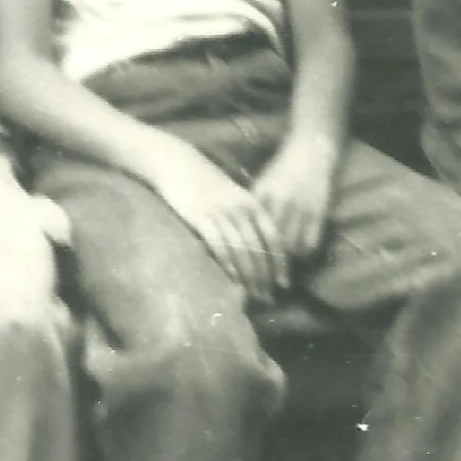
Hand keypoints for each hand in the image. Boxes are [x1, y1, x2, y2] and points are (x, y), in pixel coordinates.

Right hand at [147, 140, 287, 304]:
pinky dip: (229, 266)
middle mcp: (241, 210)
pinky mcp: (201, 219)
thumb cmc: (204, 181)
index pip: (273, 237)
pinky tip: (233, 280)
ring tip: (253, 294)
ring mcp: (221, 214)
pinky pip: (220, 247)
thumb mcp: (232, 195)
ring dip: (249, 276)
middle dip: (265, 276)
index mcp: (252, 203)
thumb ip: (245, 216)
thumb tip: (256, 245)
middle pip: (259, 249)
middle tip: (268, 297)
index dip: (280, 262)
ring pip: (242, 251)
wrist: (176, 163)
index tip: (283, 283)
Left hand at [251, 130, 341, 265]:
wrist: (311, 152)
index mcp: (262, 195)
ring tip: (283, 264)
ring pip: (290, 247)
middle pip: (270, 242)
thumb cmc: (282, 169)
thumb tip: (240, 232)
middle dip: (267, 259)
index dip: (249, 250)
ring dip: (286, 259)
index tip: (248, 263)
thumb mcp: (262, 184)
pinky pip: (310, 243)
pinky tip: (300, 253)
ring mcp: (301, 209)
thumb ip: (252, 207)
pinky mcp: (318, 213)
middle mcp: (280, 203)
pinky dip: (304, 252)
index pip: (251, 230)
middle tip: (266, 269)